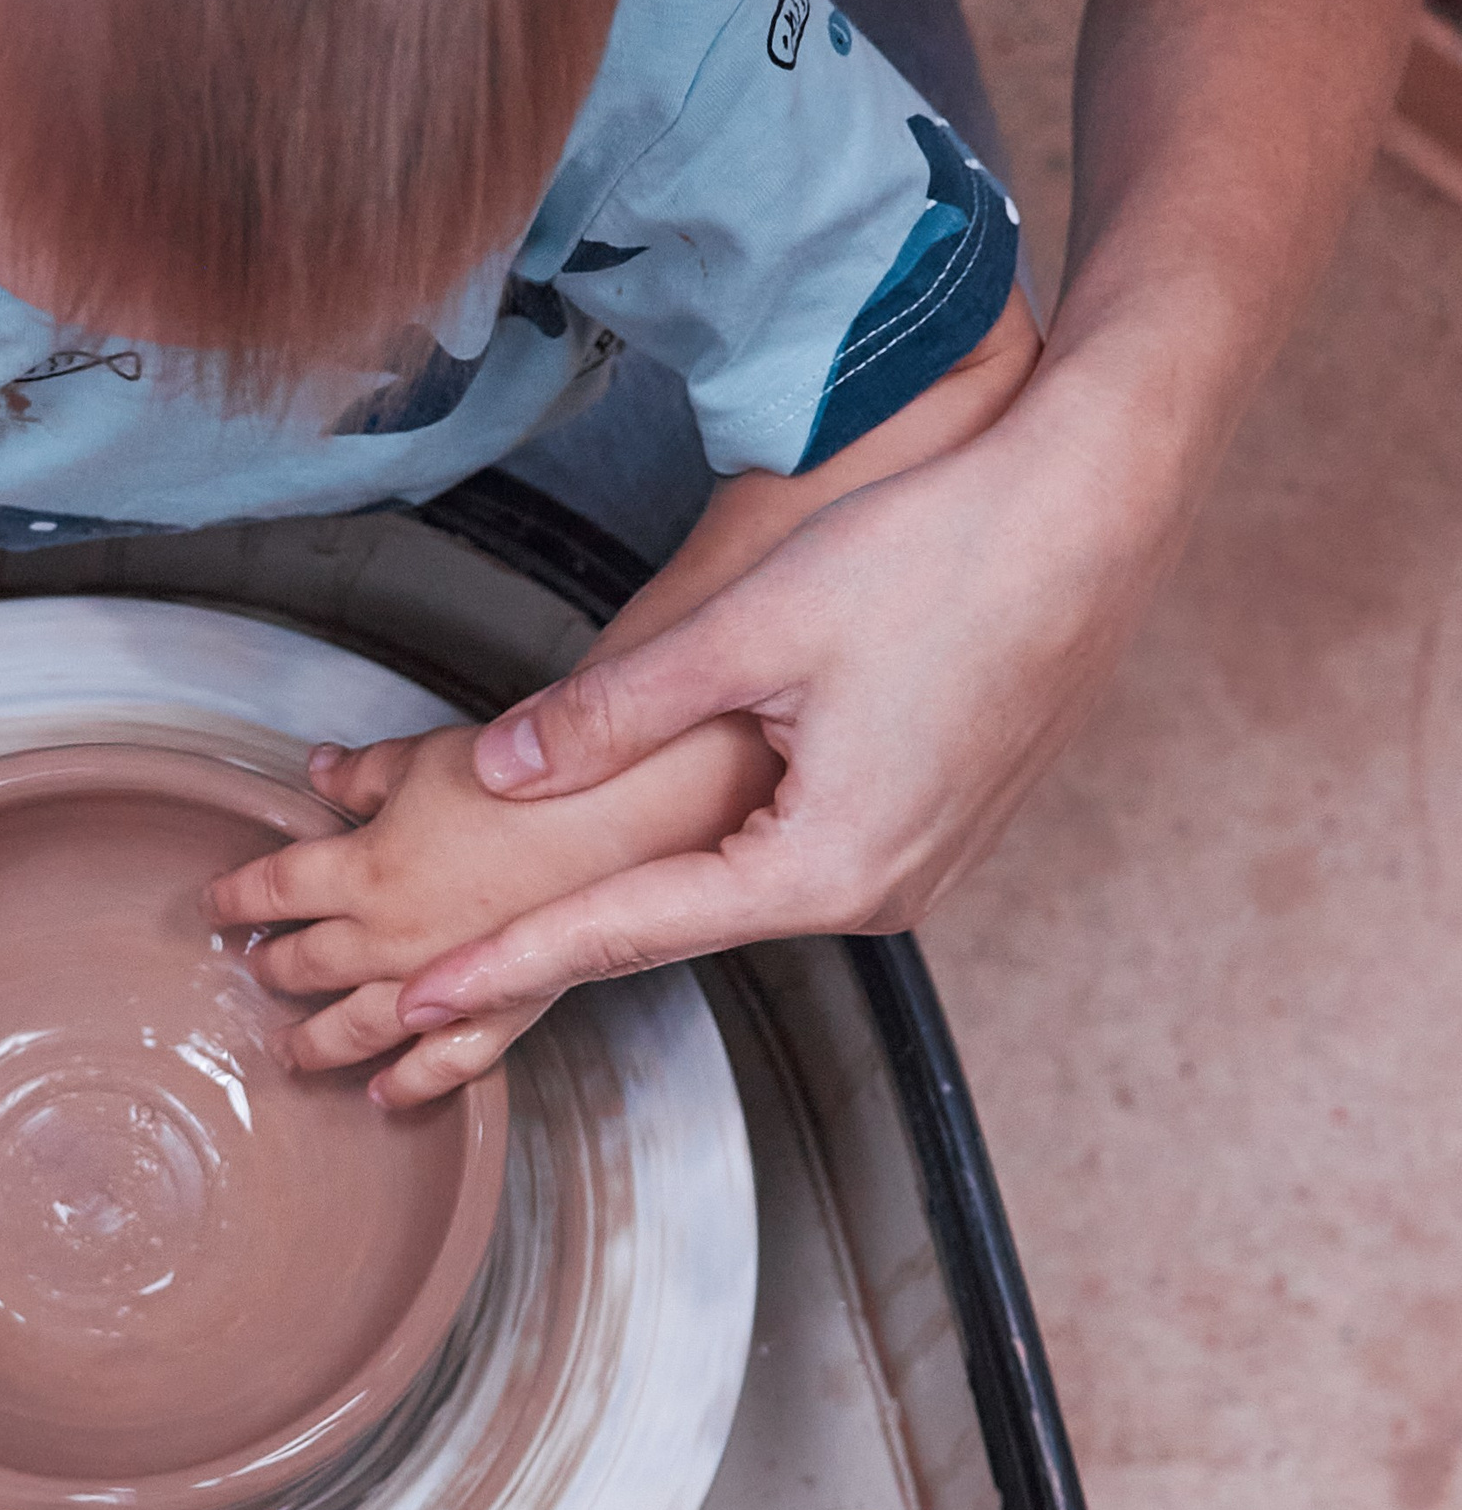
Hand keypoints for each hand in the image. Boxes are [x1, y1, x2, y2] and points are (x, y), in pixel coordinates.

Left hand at [209, 710, 774, 1107]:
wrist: (623, 816)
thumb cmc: (532, 778)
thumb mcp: (430, 752)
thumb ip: (369, 771)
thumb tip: (323, 769)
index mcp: (363, 865)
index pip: (276, 886)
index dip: (238, 893)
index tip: (215, 901)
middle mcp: (393, 934)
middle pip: (308, 961)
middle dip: (273, 965)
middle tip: (250, 970)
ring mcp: (445, 980)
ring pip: (360, 1024)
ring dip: (317, 1040)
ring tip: (288, 1051)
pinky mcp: (504, 1005)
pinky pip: (446, 1063)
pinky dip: (409, 1084)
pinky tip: (384, 1096)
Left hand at [405, 379, 1163, 1030]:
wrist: (1092, 511)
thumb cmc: (939, 557)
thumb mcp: (751, 632)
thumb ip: (615, 713)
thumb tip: (497, 770)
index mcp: (830, 866)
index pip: (630, 930)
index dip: (511, 961)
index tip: (417, 999)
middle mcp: (883, 893)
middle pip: (684, 923)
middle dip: (559, 943)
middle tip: (431, 975)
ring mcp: (922, 862)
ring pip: (744, 886)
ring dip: (639, 896)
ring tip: (520, 924)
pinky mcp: (940, 815)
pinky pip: (802, 853)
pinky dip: (716, 852)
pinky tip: (658, 843)